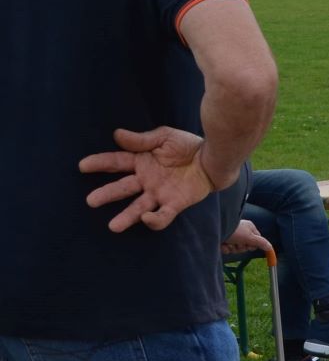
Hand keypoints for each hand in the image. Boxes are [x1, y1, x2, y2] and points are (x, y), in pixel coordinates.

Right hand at [79, 126, 220, 232]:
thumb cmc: (189, 145)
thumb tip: (116, 135)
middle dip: (106, 194)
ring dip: (126, 217)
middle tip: (91, 201)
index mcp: (141, 162)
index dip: (100, 164)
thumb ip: (141, 140)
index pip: (116, 163)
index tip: (82, 166)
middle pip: (122, 188)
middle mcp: (146, 180)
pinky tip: (147, 218)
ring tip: (113, 226)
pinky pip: (163, 215)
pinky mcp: (175, 203)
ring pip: (138, 207)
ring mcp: (159, 193)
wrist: (214, 157)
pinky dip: (155, 220)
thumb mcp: (164, 137)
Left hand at [223, 219, 272, 254]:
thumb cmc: (235, 231)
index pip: (256, 240)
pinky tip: (222, 243)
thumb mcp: (250, 237)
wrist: (216, 229)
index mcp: (249, 228)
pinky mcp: (224, 240)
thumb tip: (270, 247)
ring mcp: (232, 236)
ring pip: (236, 249)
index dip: (253, 245)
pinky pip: (227, 249)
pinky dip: (225, 248)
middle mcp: (241, 231)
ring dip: (232, 248)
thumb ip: (261, 242)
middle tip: (237, 243)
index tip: (249, 245)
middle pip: (246, 246)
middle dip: (241, 247)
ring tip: (228, 242)